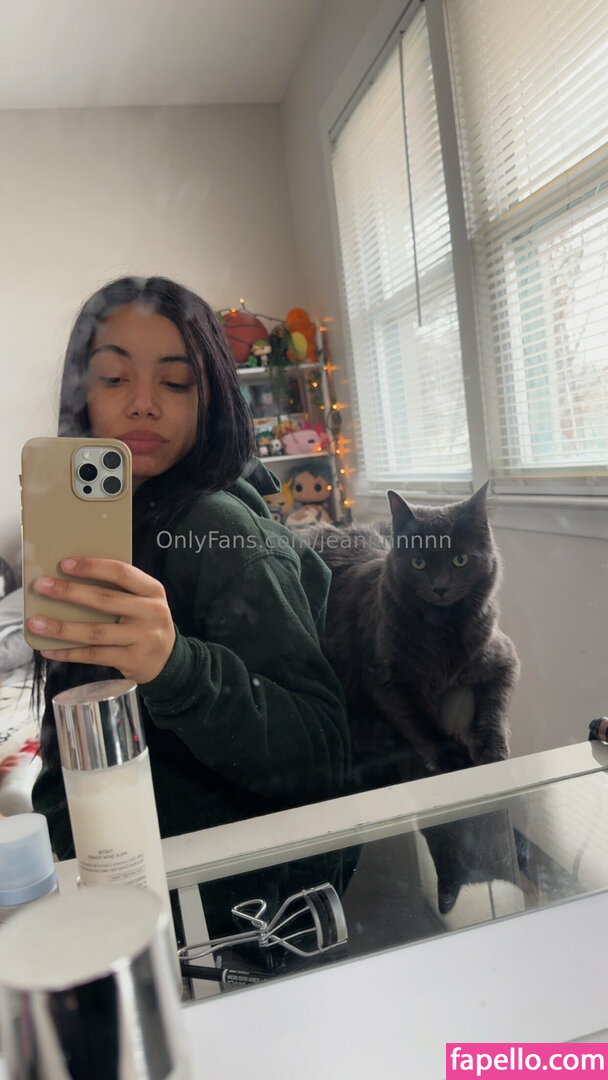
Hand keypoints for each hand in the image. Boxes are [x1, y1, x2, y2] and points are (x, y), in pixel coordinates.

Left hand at [27, 558, 175, 683]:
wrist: (169, 660)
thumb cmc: (145, 622)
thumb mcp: (143, 601)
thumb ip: (118, 591)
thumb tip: (69, 581)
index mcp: (153, 590)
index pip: (121, 572)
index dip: (92, 567)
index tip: (65, 564)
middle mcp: (151, 613)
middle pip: (105, 600)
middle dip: (69, 592)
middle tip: (41, 586)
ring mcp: (143, 638)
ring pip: (95, 632)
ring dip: (61, 628)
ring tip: (35, 623)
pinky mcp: (132, 660)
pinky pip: (94, 656)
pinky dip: (68, 653)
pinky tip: (48, 649)